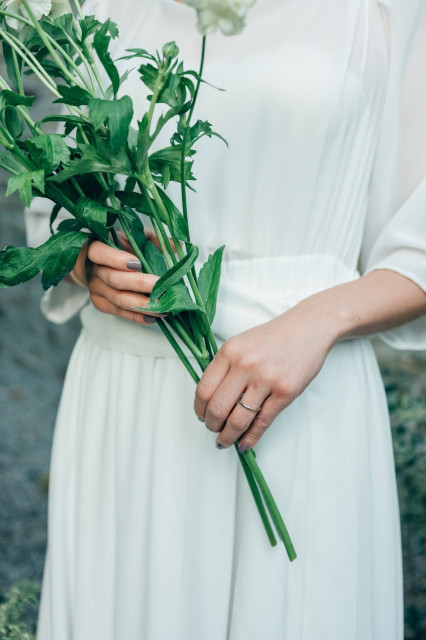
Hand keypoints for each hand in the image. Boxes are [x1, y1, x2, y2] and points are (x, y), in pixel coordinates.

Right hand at [71, 232, 163, 325]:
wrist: (92, 263)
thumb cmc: (117, 247)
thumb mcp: (132, 237)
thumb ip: (153, 239)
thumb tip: (177, 246)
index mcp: (95, 247)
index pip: (99, 253)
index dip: (116, 259)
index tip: (137, 264)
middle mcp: (92, 269)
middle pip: (113, 279)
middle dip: (139, 284)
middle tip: (161, 288)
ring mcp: (95, 288)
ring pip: (117, 299)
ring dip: (141, 305)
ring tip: (162, 307)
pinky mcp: (100, 303)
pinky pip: (118, 312)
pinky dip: (136, 316)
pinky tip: (151, 317)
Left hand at [194, 299, 338, 451]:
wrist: (309, 328)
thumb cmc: (274, 337)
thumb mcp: (242, 343)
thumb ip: (225, 366)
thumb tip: (211, 400)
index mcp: (229, 352)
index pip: (204, 389)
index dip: (199, 409)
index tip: (201, 416)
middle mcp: (245, 365)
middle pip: (217, 408)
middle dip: (212, 426)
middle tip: (214, 430)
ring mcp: (266, 379)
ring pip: (238, 419)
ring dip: (228, 436)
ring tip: (226, 441)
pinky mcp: (285, 391)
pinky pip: (262, 422)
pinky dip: (251, 438)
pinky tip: (245, 443)